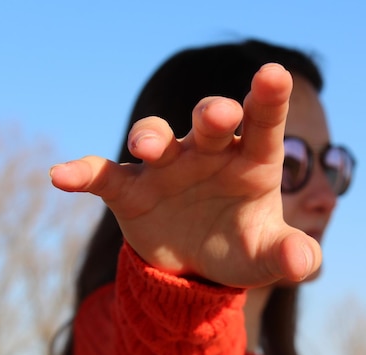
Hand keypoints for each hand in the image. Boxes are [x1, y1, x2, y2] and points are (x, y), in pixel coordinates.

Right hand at [50, 64, 320, 286]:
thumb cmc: (241, 249)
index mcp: (250, 163)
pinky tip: (62, 176)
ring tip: (146, 147)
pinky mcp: (131, 191)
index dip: (269, 98)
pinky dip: (84, 173)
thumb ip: (291, 256)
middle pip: (210, 122)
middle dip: (213, 114)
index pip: (264, 124)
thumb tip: (304, 259)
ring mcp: (168, 169)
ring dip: (150, 136)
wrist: (197, 269)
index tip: (275, 73)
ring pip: (156, 137)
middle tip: (219, 115)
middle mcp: (209, 154)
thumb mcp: (267, 257)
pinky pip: (104, 176)